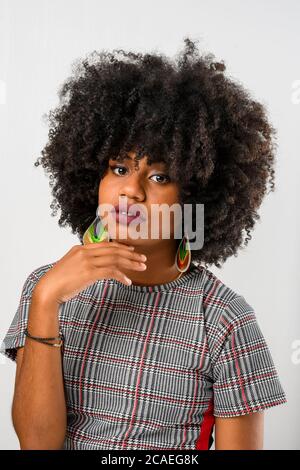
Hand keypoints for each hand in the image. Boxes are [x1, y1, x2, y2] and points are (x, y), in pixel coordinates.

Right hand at [32, 241, 146, 304]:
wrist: (47, 290)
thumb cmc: (59, 282)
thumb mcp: (71, 266)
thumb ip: (83, 263)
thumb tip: (96, 268)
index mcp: (80, 248)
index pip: (106, 245)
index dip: (121, 247)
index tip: (132, 250)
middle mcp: (85, 252)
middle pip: (114, 250)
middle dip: (131, 254)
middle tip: (143, 259)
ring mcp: (87, 261)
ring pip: (115, 259)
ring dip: (131, 264)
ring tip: (142, 268)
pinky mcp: (89, 272)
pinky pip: (110, 272)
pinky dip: (121, 276)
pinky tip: (128, 282)